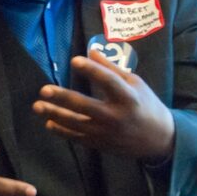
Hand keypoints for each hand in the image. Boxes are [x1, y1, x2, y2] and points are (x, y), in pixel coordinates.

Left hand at [32, 47, 175, 159]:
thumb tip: (90, 51)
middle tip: (43, 90)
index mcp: (129, 97)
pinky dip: (62, 131)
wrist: (160, 140)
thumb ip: (111, 69)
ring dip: (55, 115)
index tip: (75, 60)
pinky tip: (49, 122)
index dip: (92, 71)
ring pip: (77, 124)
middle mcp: (117, 116)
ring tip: (37, 106)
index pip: (109, 81)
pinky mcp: (101, 144)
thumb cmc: (145, 105)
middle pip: (86, 106)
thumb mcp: (135, 83)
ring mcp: (107, 132)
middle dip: (63, 98)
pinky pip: (78, 138)